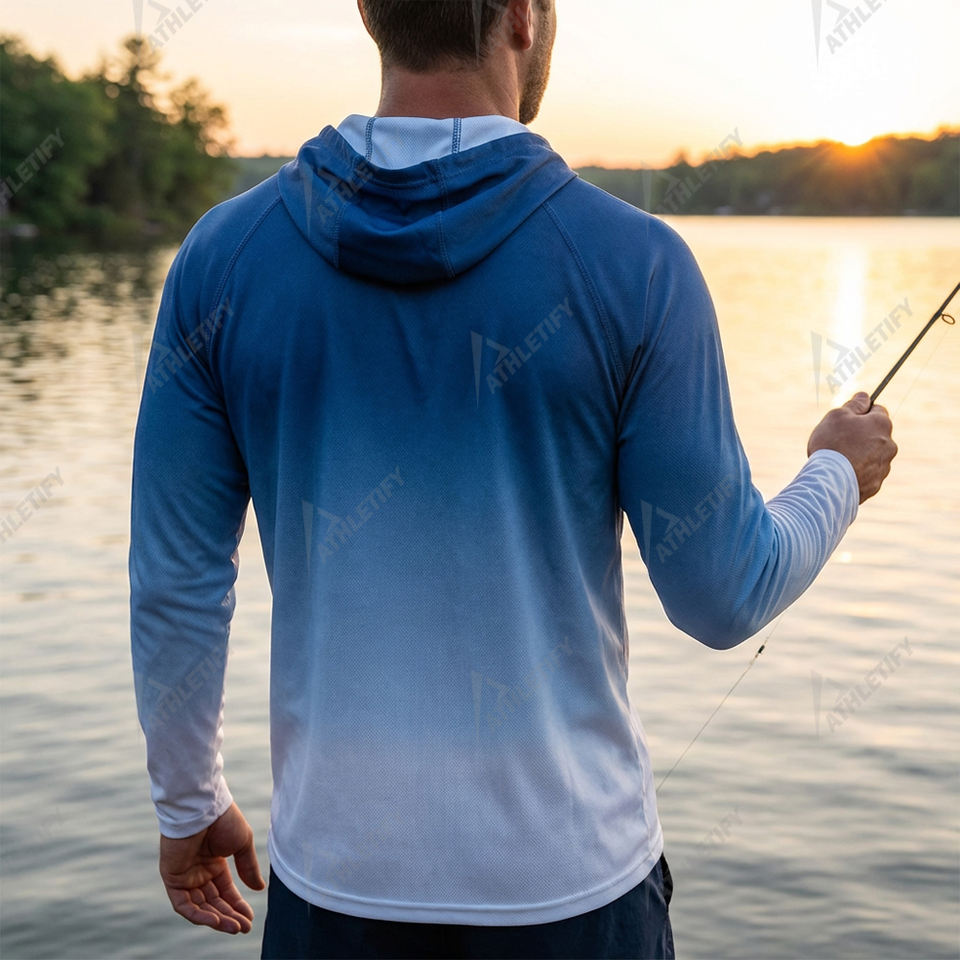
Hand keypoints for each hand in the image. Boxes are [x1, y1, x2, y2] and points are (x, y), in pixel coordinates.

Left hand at [158, 802, 264, 934]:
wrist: (203, 807)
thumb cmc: (223, 819)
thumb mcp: (242, 844)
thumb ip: (248, 868)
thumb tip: (259, 889)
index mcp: (215, 863)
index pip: (225, 892)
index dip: (237, 906)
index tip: (250, 919)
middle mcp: (199, 872)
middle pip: (213, 902)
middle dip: (229, 916)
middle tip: (244, 928)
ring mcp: (185, 876)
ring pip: (199, 907)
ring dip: (216, 919)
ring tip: (234, 927)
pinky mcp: (172, 878)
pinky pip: (183, 904)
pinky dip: (198, 915)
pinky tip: (216, 921)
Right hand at [808, 392, 897, 503]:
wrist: (830, 482)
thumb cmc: (832, 444)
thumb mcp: (838, 415)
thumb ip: (854, 404)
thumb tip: (865, 396)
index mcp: (881, 424)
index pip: (878, 410)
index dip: (862, 412)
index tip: (848, 417)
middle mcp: (889, 445)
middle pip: (876, 434)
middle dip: (862, 435)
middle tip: (839, 440)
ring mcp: (884, 467)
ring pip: (873, 455)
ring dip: (860, 455)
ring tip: (839, 460)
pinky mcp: (875, 485)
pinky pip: (867, 474)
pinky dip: (857, 472)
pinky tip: (842, 474)